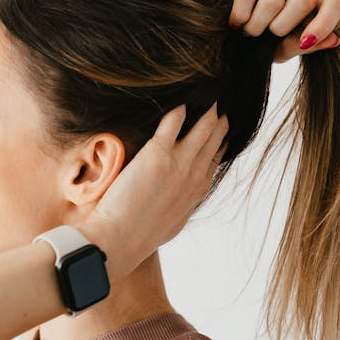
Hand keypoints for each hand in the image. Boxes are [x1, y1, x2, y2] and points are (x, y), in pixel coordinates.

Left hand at [85, 102, 227, 278]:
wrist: (119, 241)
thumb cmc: (138, 236)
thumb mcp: (171, 224)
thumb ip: (180, 205)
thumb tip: (179, 199)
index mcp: (196, 193)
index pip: (216, 159)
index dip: (219, 142)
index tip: (220, 130)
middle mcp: (194, 176)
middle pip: (214, 140)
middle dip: (218, 122)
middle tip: (217, 107)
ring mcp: (179, 164)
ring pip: (202, 128)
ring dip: (205, 112)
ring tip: (206, 98)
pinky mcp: (158, 155)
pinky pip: (174, 122)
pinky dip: (178, 110)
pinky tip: (180, 103)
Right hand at [208, 0, 339, 62]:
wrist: (205, 32)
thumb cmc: (243, 41)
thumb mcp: (276, 50)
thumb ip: (302, 44)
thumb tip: (334, 40)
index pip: (334, 1)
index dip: (326, 22)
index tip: (306, 43)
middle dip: (281, 28)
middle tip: (260, 37)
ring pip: (274, 0)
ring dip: (255, 26)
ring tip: (243, 31)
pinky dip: (239, 16)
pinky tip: (231, 21)